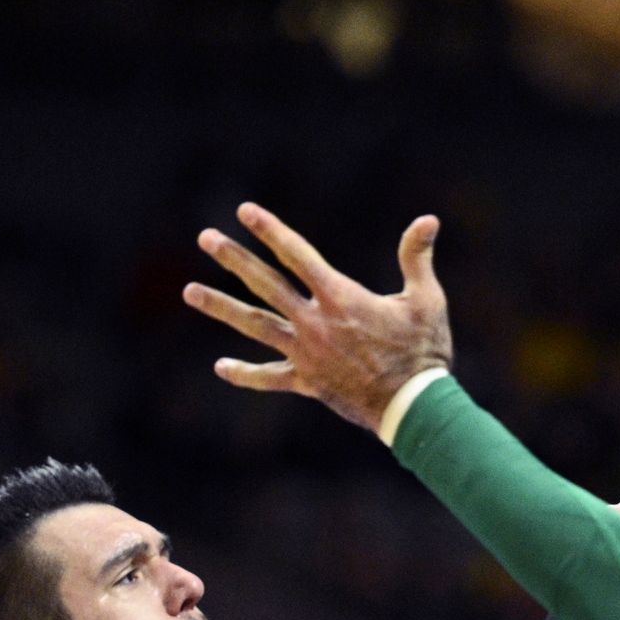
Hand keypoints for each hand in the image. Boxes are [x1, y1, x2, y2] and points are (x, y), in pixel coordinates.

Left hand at [184, 202, 451, 432]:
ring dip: (221, 307)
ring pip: (255, 325)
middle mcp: (314, 322)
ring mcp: (306, 353)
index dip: (270, 231)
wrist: (414, 407)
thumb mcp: (427, 300)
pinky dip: (245, 374)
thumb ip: (417, 258)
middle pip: (265, 284)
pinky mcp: (308, 382)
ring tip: (190, 291)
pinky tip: (220, 367)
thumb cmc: (423, 352)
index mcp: (341, 298)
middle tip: (205, 238)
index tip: (243, 211)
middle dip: (234, 258)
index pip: (297, 255)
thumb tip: (429, 219)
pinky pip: (270, 377)